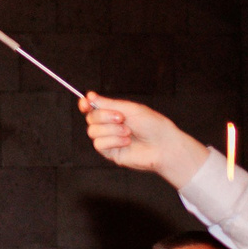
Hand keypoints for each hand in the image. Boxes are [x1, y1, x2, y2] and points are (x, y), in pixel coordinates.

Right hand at [83, 94, 206, 187]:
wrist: (162, 145)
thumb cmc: (152, 125)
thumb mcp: (130, 109)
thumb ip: (108, 103)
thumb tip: (90, 96)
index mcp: (114, 112)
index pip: (93, 107)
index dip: (85, 104)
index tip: (85, 102)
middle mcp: (109, 125)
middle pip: (90, 118)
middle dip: (104, 116)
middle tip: (121, 118)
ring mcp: (108, 139)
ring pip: (93, 131)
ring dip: (112, 130)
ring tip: (128, 132)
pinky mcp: (109, 152)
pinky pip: (99, 144)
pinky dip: (113, 141)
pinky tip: (127, 142)